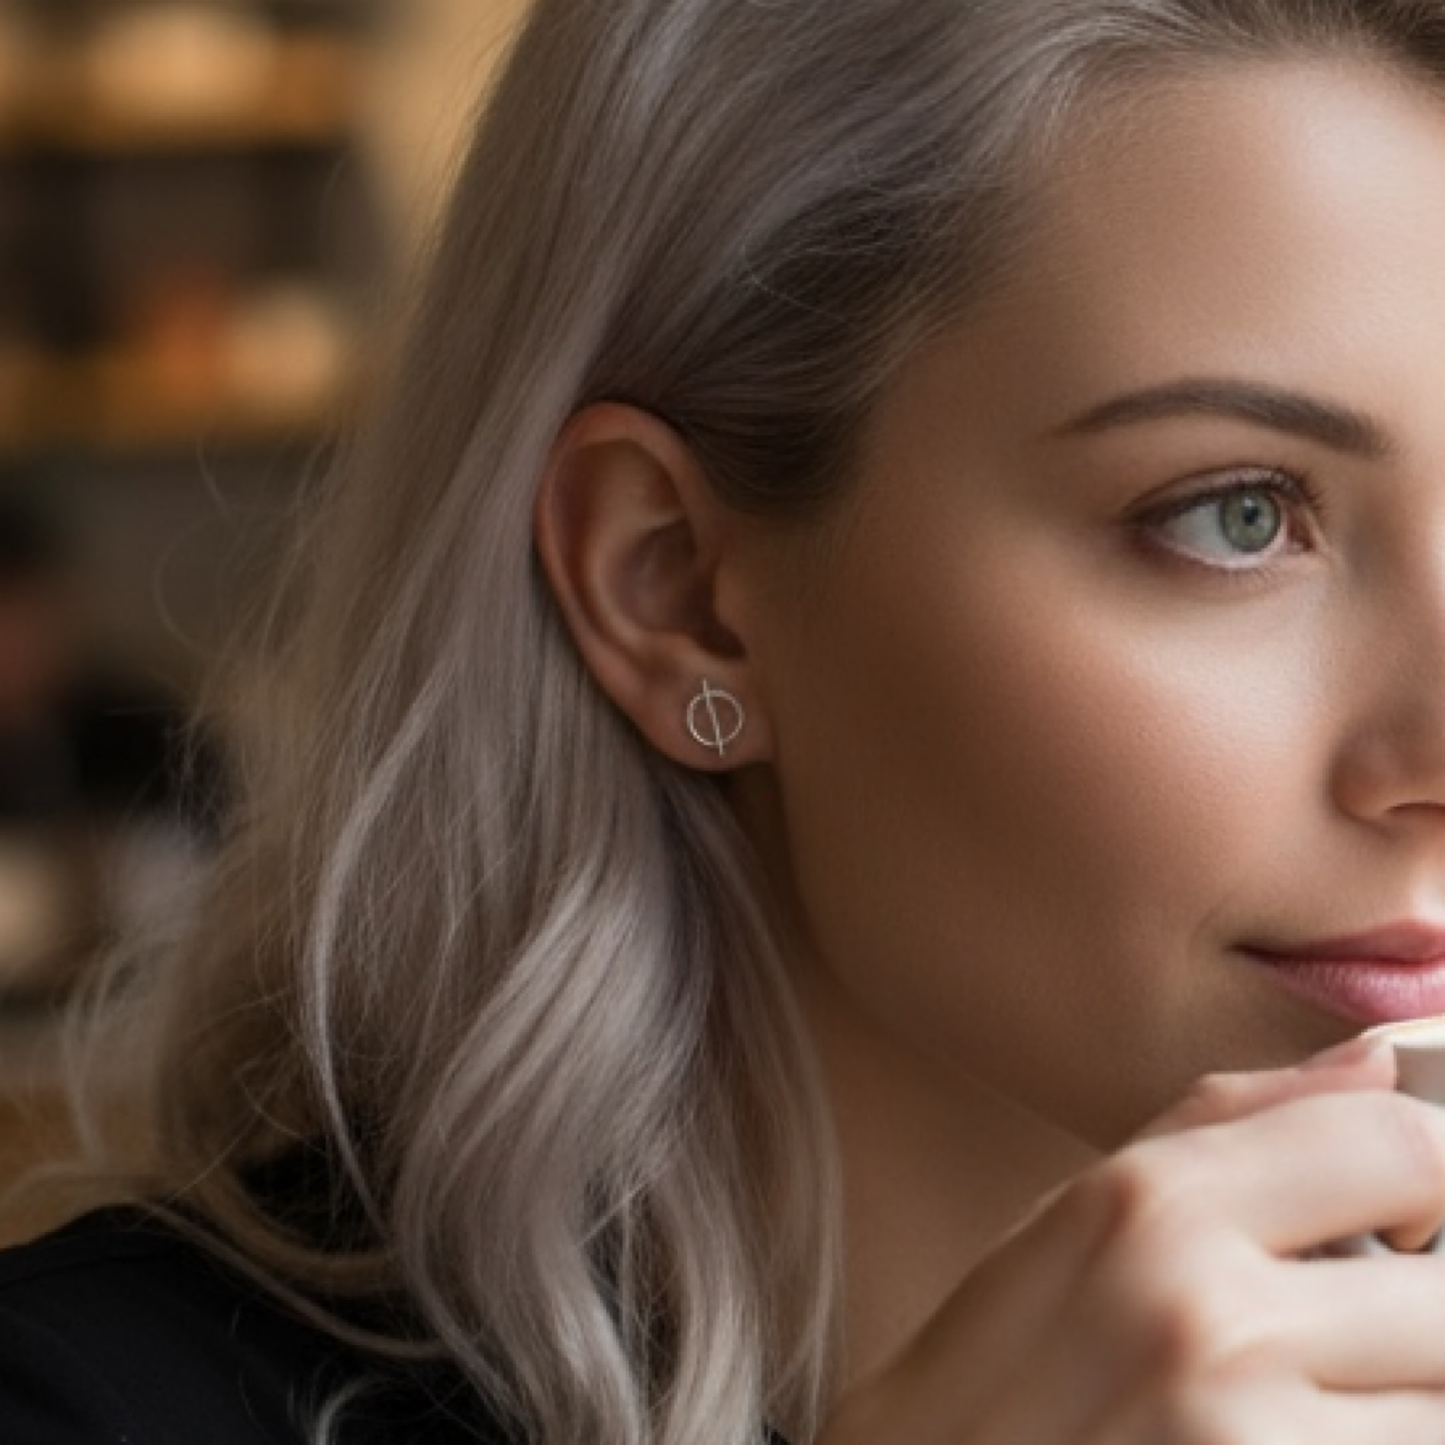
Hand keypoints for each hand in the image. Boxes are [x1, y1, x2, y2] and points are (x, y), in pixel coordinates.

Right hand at [817, 1039, 1444, 1443]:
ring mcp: (1242, 1438)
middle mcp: (1206, 1315)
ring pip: (1441, 1409)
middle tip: (1344, 1351)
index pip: (1400, 1142)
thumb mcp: (1075, 1216)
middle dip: (1421, 1329)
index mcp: (1152, 1204)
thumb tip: (1377, 1058)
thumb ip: (1226, 1120)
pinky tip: (1291, 1439)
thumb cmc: (993, 1376)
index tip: (1403, 1231)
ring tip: (1309, 1410)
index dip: (1428, 1182)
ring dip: (1404, 1410)